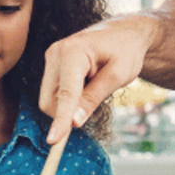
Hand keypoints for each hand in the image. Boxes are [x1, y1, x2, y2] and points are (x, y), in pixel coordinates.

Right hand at [39, 15, 157, 142]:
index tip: (54, 141)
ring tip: (93, 86)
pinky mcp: (51, 64)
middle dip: (68, 112)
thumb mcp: (118, 76)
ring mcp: (50, 57)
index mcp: (72, 52)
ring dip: (68, 105)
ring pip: (49, 98)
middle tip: (96, 102)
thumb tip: (74, 122)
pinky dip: (67, 98)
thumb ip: (94, 98)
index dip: (61, 119)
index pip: (65, 93)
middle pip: (50, 100)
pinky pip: (53, 92)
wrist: (123, 32)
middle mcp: (55, 53)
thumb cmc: (125, 51)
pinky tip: (85, 84)